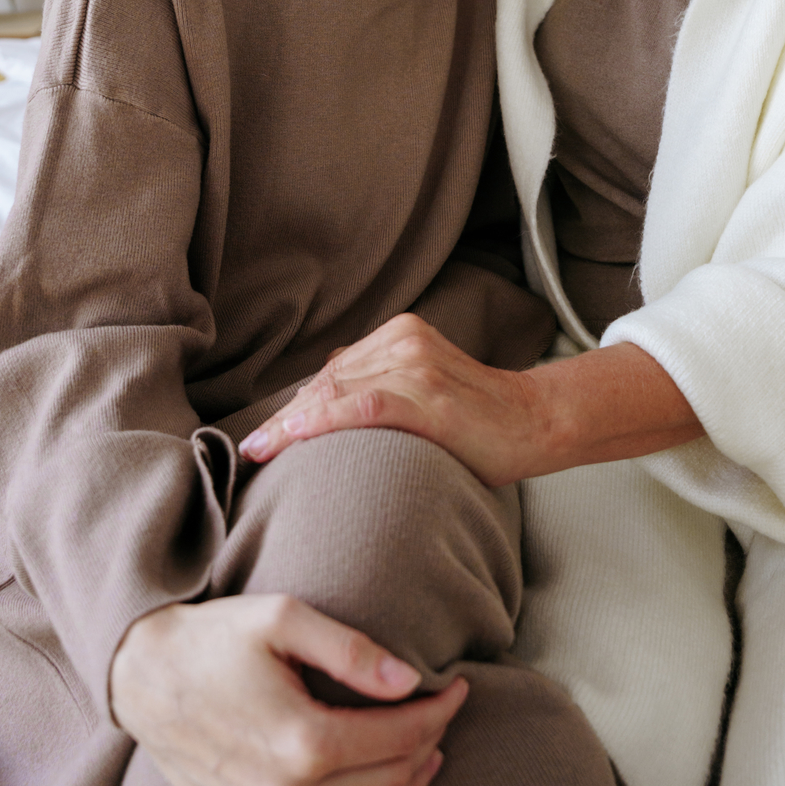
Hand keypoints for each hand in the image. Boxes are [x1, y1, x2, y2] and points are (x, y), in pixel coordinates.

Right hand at [109, 593, 466, 785]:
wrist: (142, 676)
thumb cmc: (215, 638)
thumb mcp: (283, 618)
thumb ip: (351, 649)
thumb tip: (410, 681)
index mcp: (300, 741)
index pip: (399, 737)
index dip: (438, 712)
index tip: (457, 687)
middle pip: (388, 783)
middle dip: (427, 745)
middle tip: (442, 712)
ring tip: (425, 756)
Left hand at [240, 316, 545, 487]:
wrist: (534, 422)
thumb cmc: (478, 419)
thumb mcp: (424, 389)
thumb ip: (382, 388)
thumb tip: (327, 412)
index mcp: (401, 333)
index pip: (333, 371)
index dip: (293, 406)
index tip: (262, 437)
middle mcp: (404, 340)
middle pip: (326, 380)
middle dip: (284, 417)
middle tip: (250, 449)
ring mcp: (416, 364)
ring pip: (335, 390)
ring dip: (290, 424)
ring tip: (259, 452)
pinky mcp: (427, 394)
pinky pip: (361, 405)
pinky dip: (320, 421)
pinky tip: (292, 438)